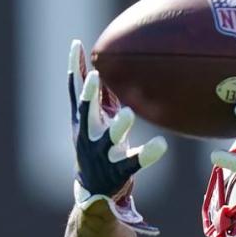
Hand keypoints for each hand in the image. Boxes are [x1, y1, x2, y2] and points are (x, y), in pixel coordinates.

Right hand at [69, 39, 166, 231]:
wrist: (93, 190)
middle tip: (97, 76)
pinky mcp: (118, 170)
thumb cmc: (97, 146)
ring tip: (127, 113)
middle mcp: (89, 135)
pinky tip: (161, 145)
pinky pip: (133, 162)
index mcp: (82, 120)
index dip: (75, 69)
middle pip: (86, 112)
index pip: (75, 91)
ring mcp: (102, 154)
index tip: (77, 46)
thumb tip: (104, 62)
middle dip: (89, 95)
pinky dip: (147, 153)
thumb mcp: (95, 120)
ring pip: (109, 138)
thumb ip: (99, 96)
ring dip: (117, 126)